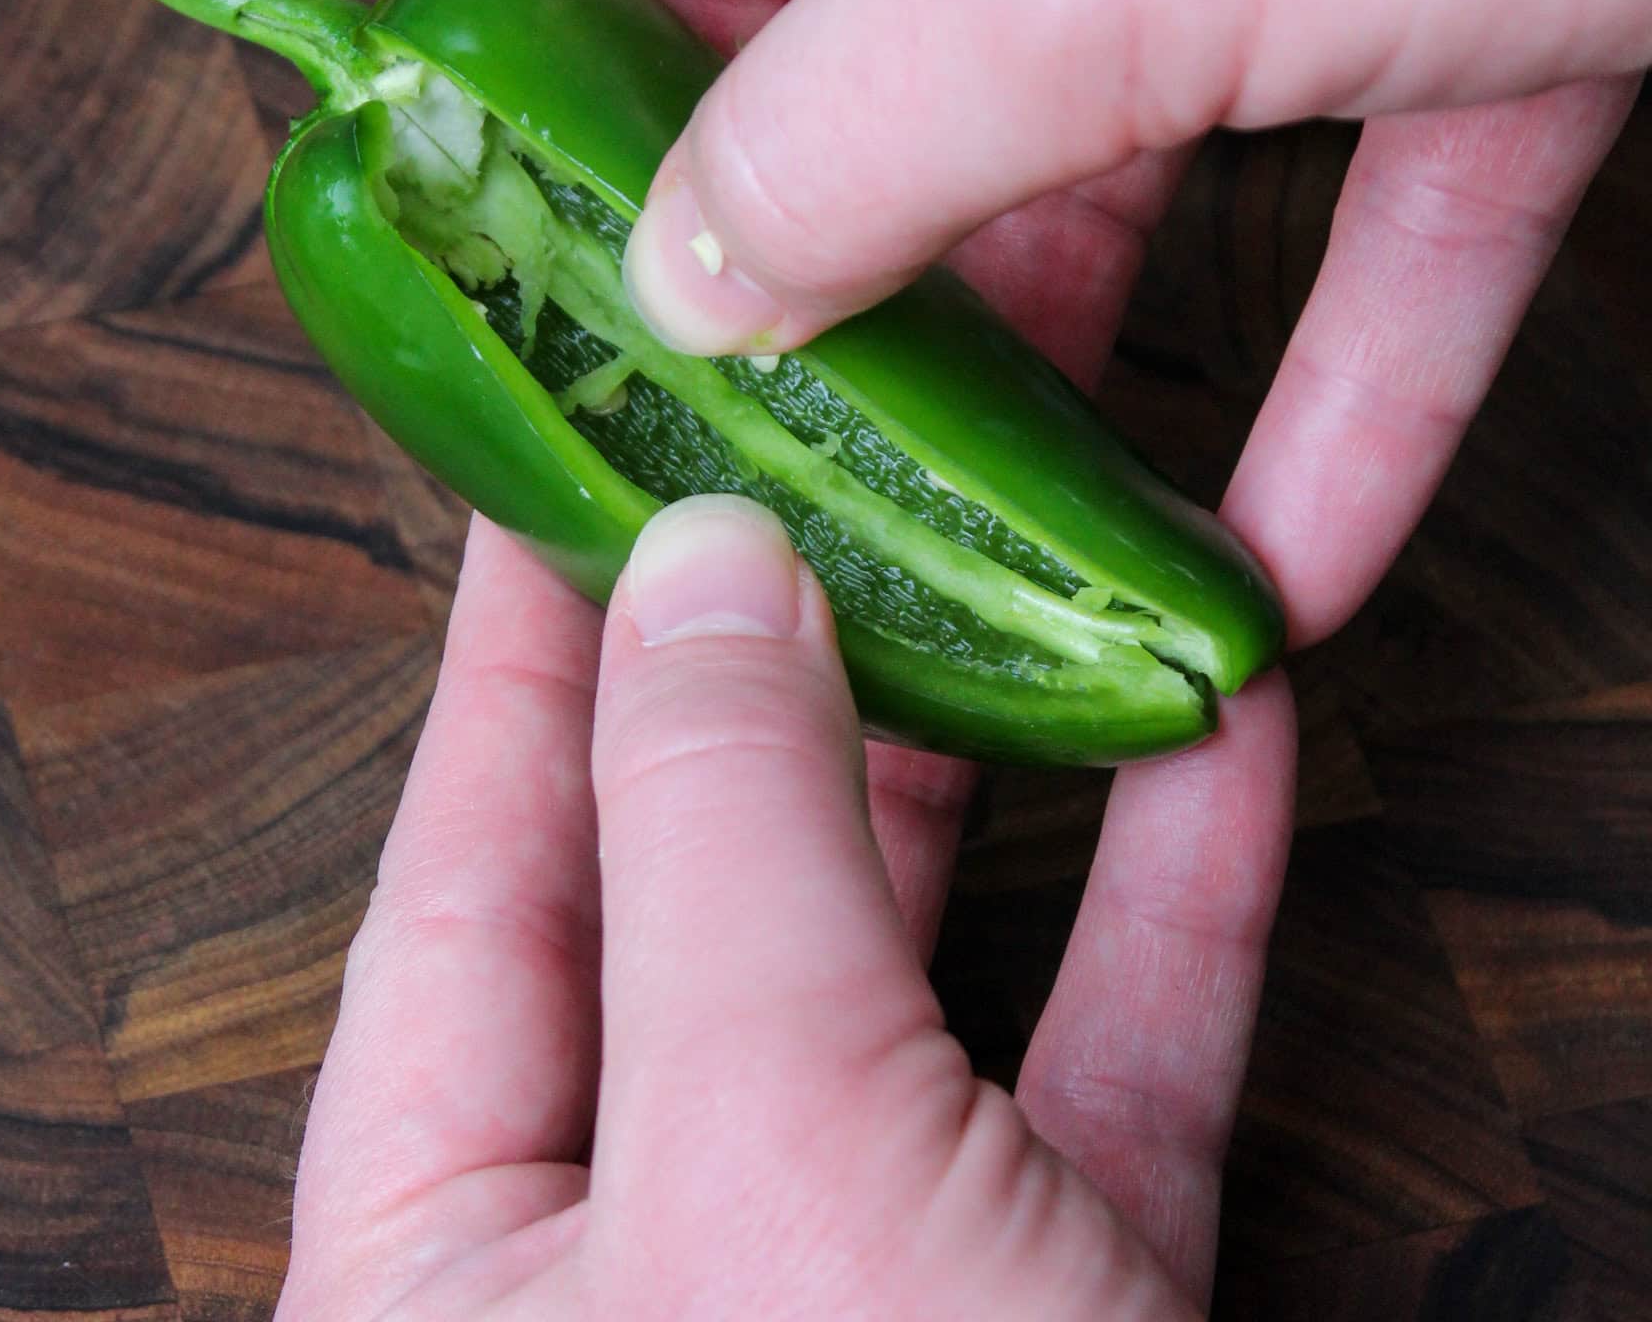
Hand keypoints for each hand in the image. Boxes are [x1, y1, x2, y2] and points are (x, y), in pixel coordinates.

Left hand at [274, 506, 1295, 1320]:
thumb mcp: (763, 1168)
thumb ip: (716, 845)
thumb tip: (690, 571)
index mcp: (462, 1230)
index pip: (477, 845)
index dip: (534, 626)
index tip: (583, 441)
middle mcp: (648, 1236)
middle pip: (709, 867)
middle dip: (790, 644)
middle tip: (837, 444)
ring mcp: (871, 1275)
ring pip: (920, 944)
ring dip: (998, 745)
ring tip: (1033, 539)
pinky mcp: (1071, 1309)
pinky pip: (1113, 1055)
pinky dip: (1170, 894)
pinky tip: (1214, 729)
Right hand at [601, 0, 1647, 644]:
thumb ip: (829, 122)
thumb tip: (687, 267)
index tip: (615, 178)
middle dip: (876, 209)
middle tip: (803, 386)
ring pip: (1160, 92)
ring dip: (1096, 320)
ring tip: (1001, 501)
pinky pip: (1386, 171)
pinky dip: (1338, 355)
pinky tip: (1280, 533)